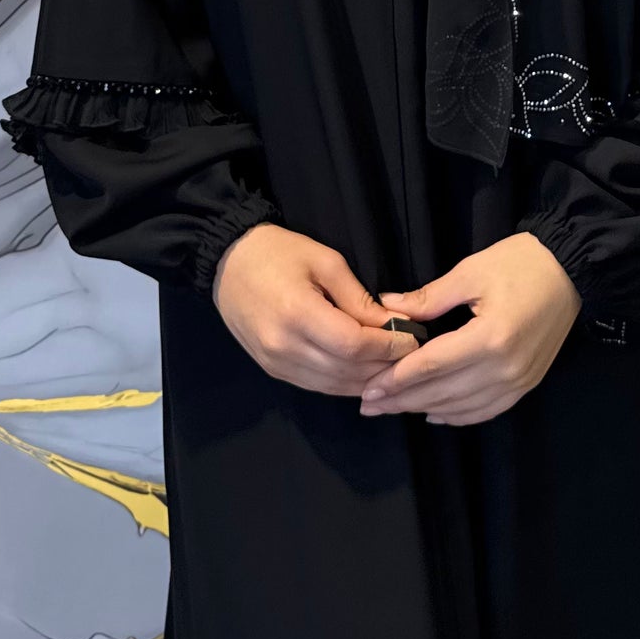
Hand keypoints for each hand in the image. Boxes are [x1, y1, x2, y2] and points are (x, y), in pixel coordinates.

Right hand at [213, 224, 416, 395]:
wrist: (227, 262)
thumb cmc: (279, 252)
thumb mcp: (325, 260)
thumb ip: (358, 297)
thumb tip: (392, 324)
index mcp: (298, 314)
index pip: (354, 344)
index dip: (388, 346)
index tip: (412, 339)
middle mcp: (285, 347)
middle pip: (346, 370)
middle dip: (383, 365)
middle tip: (411, 356)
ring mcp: (276, 363)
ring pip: (333, 386)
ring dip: (366, 380)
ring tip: (392, 367)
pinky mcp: (272, 370)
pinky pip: (316, 386)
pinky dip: (344, 383)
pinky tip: (363, 374)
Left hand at [359, 234, 581, 426]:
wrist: (571, 269)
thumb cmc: (520, 263)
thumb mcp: (471, 271)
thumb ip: (428, 297)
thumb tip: (388, 308)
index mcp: (490, 337)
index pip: (432, 366)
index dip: (396, 380)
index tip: (368, 389)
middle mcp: (504, 368)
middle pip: (443, 393)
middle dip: (402, 401)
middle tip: (369, 405)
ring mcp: (518, 381)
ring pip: (462, 408)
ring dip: (425, 410)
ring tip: (393, 409)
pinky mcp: (527, 385)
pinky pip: (486, 411)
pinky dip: (457, 416)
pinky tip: (434, 414)